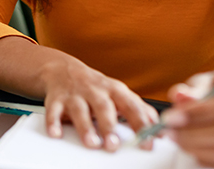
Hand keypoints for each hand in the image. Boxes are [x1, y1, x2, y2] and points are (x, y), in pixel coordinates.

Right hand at [40, 56, 158, 151]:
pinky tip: (56, 133)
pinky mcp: (56, 98)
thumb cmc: (96, 87)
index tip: (148, 142)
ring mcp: (75, 94)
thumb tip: (160, 129)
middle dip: (109, 126)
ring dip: (86, 127)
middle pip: (104, 107)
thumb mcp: (119, 94)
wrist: (63, 70)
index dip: (141, 124)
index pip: (132, 106)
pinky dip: (53, 122)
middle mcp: (95, 91)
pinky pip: (53, 110)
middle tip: (114, 145)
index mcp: (115, 91)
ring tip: (92, 143)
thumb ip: (138, 109)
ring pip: (80, 110)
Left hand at [162, 70, 213, 167]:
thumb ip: (194, 88)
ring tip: (174, 136)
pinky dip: (203, 156)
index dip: (198, 112)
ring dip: (194, 146)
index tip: (171, 116)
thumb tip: (179, 96)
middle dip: (192, 132)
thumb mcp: (207, 81)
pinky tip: (189, 146)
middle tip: (168, 129)